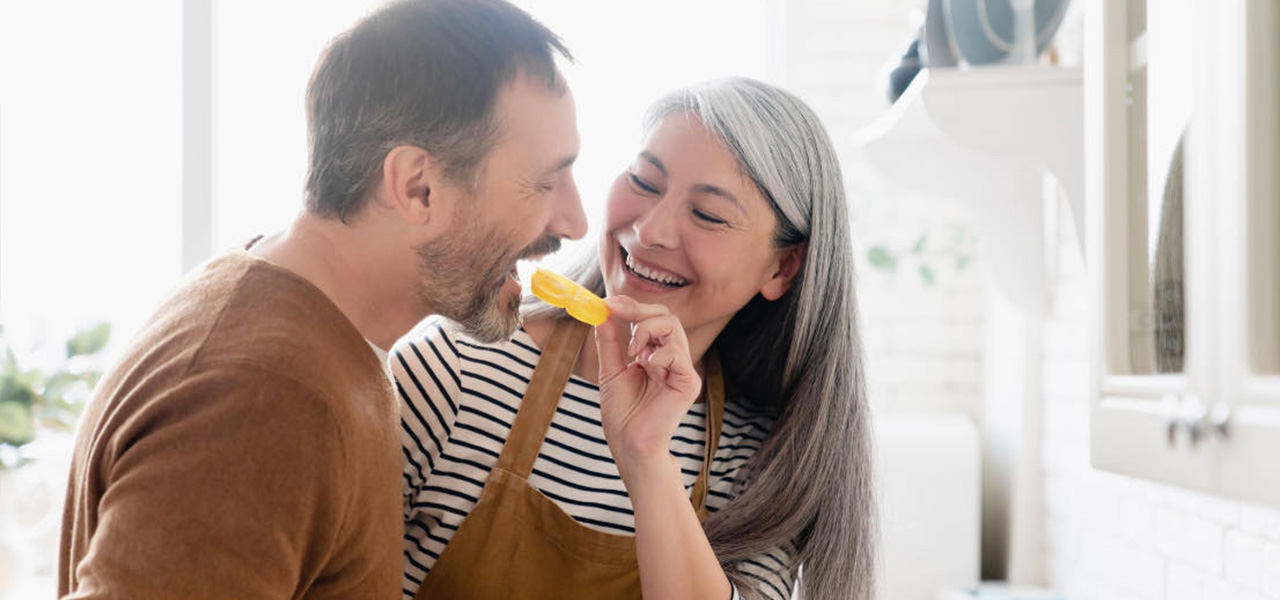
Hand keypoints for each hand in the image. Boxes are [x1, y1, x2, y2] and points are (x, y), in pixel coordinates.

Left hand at [594, 296, 701, 475]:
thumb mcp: (611, 372)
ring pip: (673, 328)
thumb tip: (603, 314)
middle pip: (666, 317)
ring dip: (646, 329)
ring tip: (632, 350)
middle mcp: (671, 359)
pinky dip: (658, 354)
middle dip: (640, 310)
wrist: (631, 447)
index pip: (652, 320)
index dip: (632, 307)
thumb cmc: (622, 416)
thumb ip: (610, 343)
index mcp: (654, 355)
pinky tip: (646, 368)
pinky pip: (677, 354)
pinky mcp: (688, 383)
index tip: (609, 302)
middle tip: (616, 310)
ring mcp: (682, 370)